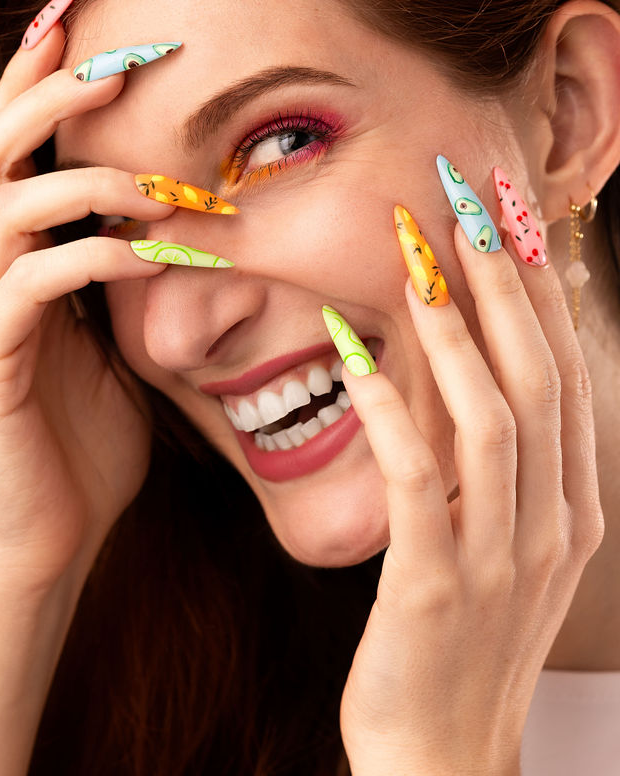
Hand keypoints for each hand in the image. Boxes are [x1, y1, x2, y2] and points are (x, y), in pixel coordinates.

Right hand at [0, 24, 172, 596]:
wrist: (49, 534)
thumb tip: (171, 230)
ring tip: (160, 185)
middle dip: (54, 90)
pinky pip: (33, 282)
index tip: (91, 10)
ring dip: (88, 178)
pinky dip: (94, 255)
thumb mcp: (117, 346)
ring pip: (7, 202)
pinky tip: (149, 254)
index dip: (45, 73)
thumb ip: (127, 282)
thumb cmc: (84, 441)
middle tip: (125, 55)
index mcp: (18, 255)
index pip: (20, 144)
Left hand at [338, 223, 603, 775]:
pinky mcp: (436, 585)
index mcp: (574, 506)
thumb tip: (487, 363)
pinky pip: (416, 477)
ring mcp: (501, 556)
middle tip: (466, 204)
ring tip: (419, 256)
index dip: (539, 293)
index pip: (565, 376)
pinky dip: (389, 406)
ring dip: (454, 328)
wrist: (444, 751)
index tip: (511, 221)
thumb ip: (504, 460)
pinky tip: (352, 349)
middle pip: (537, 378)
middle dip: (502, 284)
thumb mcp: (506, 540)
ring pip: (492, 416)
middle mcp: (551, 522)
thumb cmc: (466, 633)